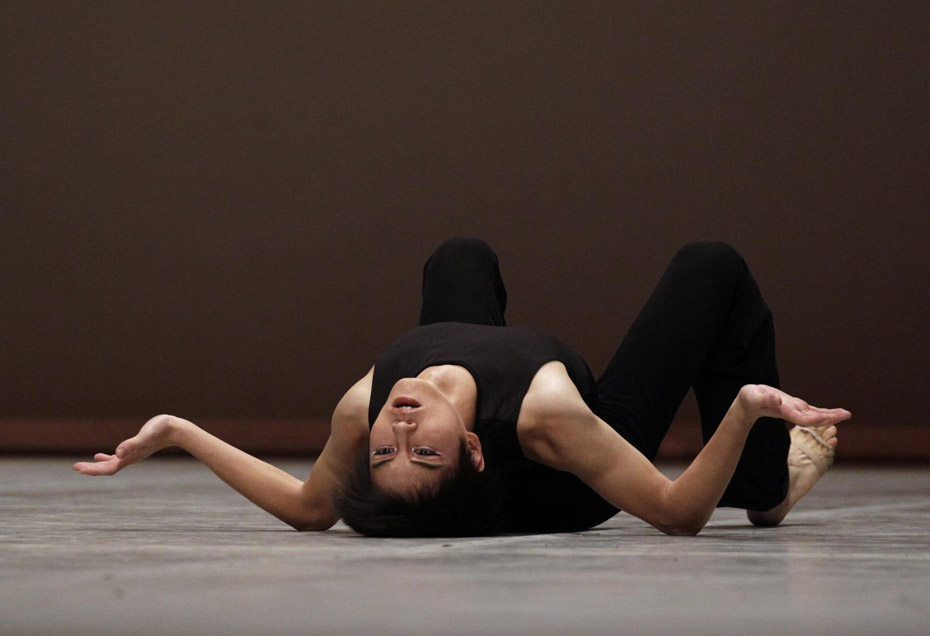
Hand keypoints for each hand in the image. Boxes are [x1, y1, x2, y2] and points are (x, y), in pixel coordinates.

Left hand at [72, 414, 186, 475]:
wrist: (174, 430)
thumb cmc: (160, 431)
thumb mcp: (145, 436)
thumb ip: (131, 444)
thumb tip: (118, 452)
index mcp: (130, 458)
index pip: (108, 468)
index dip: (93, 470)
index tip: (78, 468)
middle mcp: (130, 458)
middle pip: (106, 468)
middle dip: (91, 469)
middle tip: (75, 467)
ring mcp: (132, 454)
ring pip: (110, 464)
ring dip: (96, 466)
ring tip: (83, 465)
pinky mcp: (134, 448)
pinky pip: (116, 457)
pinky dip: (106, 458)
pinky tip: (99, 455)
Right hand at [737, 384, 850, 427]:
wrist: (747, 404)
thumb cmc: (749, 399)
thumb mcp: (753, 396)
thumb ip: (765, 399)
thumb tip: (777, 400)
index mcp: (784, 411)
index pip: (804, 419)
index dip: (817, 418)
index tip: (830, 417)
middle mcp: (792, 413)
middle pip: (814, 419)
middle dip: (830, 417)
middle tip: (847, 414)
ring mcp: (795, 411)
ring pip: (816, 415)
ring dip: (831, 415)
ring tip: (846, 413)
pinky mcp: (795, 407)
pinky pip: (813, 411)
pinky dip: (824, 412)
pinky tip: (834, 413)